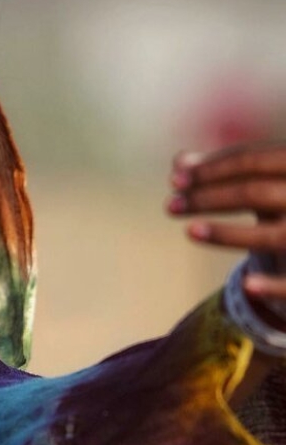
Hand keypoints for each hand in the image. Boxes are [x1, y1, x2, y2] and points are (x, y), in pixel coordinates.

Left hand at [167, 142, 285, 305]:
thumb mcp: (268, 183)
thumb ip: (226, 173)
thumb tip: (179, 159)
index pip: (255, 160)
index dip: (212, 168)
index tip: (175, 178)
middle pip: (255, 192)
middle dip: (208, 197)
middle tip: (170, 205)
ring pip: (272, 235)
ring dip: (227, 234)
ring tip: (190, 231)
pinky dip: (274, 284)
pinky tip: (247, 285)